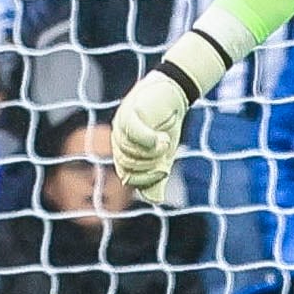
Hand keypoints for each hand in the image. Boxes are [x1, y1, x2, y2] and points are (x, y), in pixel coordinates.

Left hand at [111, 72, 188, 203]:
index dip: (145, 179)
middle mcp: (118, 139)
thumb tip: (154, 201)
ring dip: (153, 153)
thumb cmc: (167, 124)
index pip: (128, 176)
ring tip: (166, 142)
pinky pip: (136, 135)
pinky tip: (164, 139)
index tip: (163, 170)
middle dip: (150, 167)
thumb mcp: (164, 154)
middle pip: (128, 166)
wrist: (174, 92)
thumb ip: (158, 175)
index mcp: (123, 150)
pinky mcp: (131, 114)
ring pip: (131, 153)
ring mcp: (122, 126)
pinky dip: (151, 141)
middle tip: (166, 155)